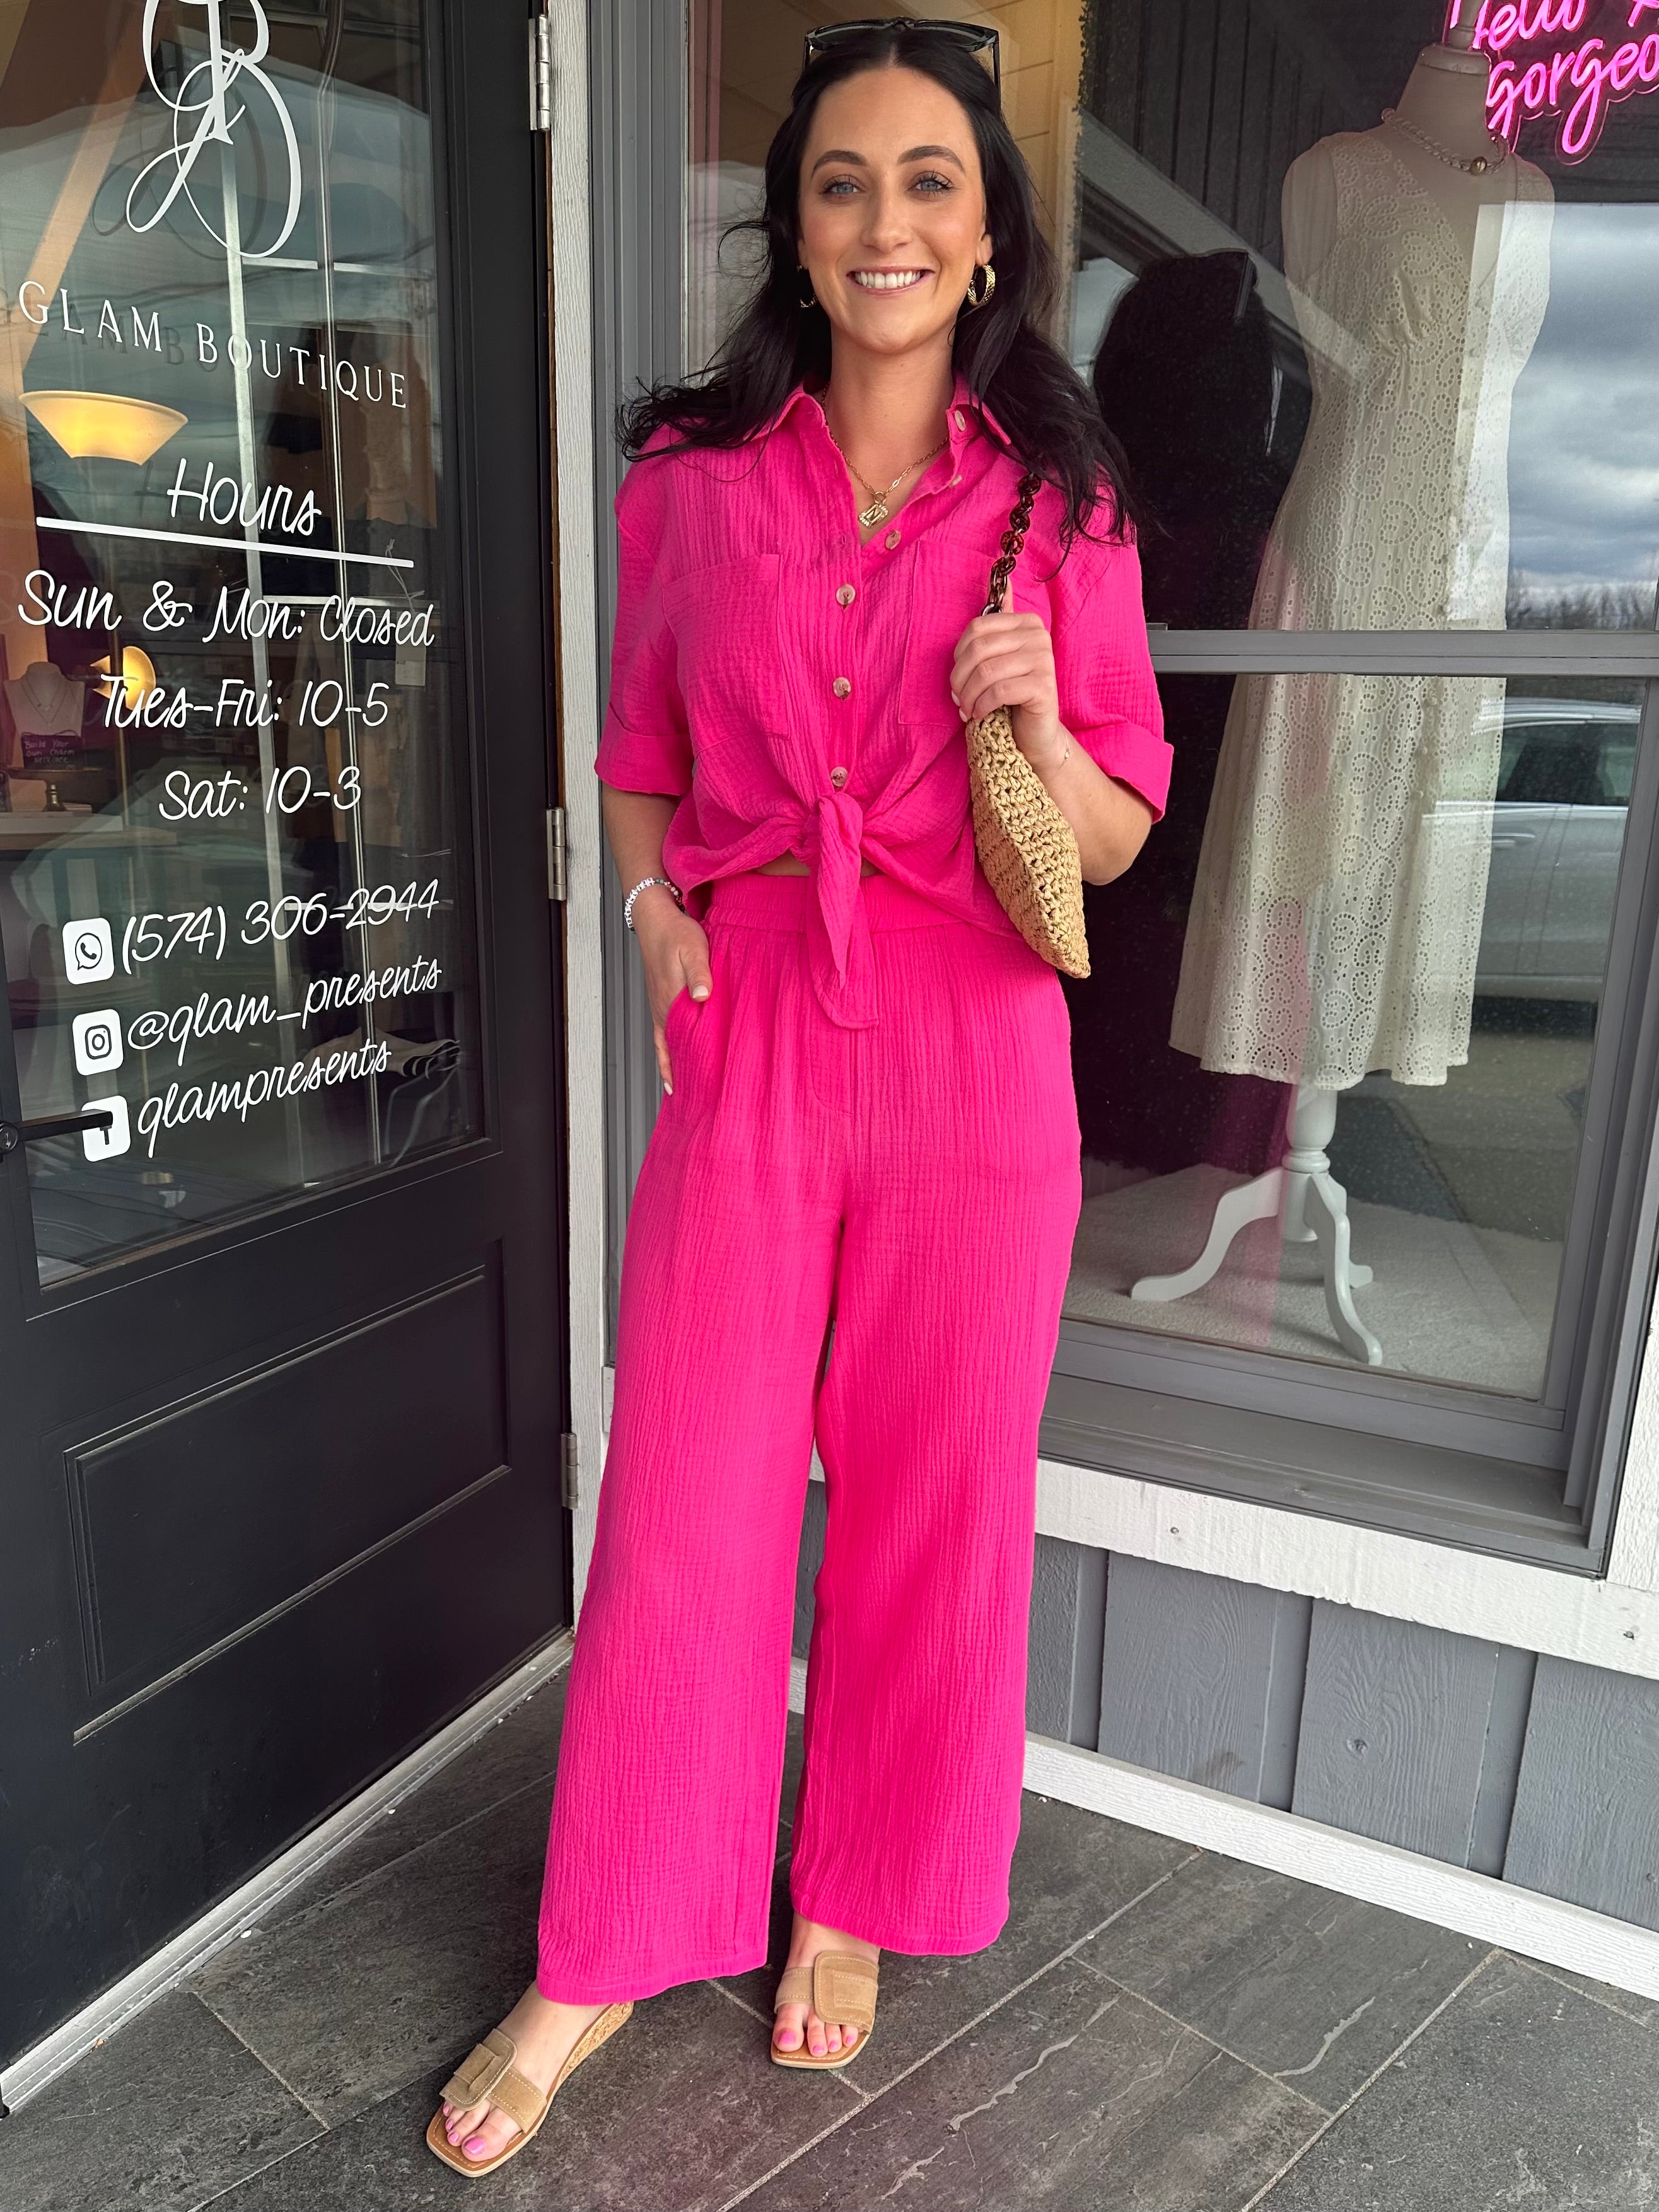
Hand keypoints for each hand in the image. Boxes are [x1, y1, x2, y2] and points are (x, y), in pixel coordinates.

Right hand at [633, 888, 710, 1093]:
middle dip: (684, 1078)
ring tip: (686, 1095)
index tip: (701, 1091)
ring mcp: (660, 1008)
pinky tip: (676, 1066)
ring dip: (676, 1070)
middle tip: (697, 1104)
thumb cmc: (675, 932)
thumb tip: (704, 997)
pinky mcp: (662, 1002)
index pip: (681, 1044)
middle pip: (673, 1053)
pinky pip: (663, 1038)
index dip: (690, 1068)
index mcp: (671, 1002)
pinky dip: (667, 1056)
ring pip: (667, 1048)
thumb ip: (700, 973)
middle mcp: (663, 1010)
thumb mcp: (694, 948)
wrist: (654, 919)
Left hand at [950, 610, 1064, 770]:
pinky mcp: (1044, 686)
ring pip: (987, 672)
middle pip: (979, 649)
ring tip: (966, 709)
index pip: (977, 627)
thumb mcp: (1001, 656)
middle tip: (957, 699)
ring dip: (968, 696)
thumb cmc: (1012, 694)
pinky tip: (980, 714)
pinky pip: (999, 691)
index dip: (959, 655)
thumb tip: (998, 577)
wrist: (1036, 731)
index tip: (958, 678)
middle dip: (960, 679)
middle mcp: (1039, 636)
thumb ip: (998, 623)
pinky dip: (982, 705)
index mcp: (1027, 622)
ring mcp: (1044, 660)